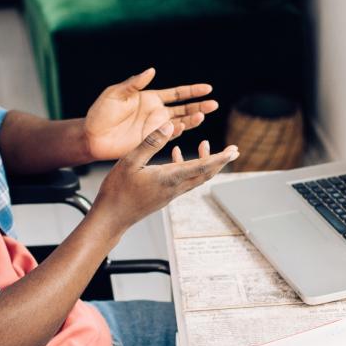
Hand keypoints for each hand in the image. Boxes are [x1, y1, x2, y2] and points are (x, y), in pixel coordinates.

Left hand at [81, 68, 218, 161]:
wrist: (91, 136)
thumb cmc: (101, 113)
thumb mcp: (116, 94)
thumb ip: (134, 84)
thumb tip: (151, 71)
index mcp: (150, 98)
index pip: (177, 94)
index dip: (193, 91)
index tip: (208, 88)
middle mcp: (156, 113)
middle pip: (184, 109)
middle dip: (199, 106)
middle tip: (214, 104)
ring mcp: (155, 128)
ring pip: (180, 123)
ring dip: (192, 120)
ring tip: (202, 115)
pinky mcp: (151, 141)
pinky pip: (168, 137)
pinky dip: (176, 132)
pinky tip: (182, 126)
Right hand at [92, 121, 238, 231]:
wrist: (111, 217)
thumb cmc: (117, 191)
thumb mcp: (131, 160)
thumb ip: (151, 142)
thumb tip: (170, 127)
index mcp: (169, 178)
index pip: (201, 167)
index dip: (219, 158)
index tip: (233, 151)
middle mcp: (174, 187)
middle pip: (205, 174)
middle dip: (220, 161)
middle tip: (233, 150)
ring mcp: (170, 194)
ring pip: (196, 177)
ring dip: (205, 163)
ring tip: (206, 145)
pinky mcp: (164, 196)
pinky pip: (183, 180)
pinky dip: (187, 166)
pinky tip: (176, 154)